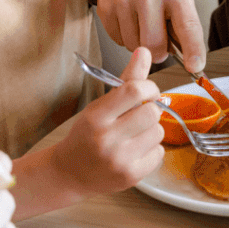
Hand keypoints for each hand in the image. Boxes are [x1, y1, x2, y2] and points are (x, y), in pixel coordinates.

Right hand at [50, 47, 164, 199]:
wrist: (69, 174)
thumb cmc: (87, 135)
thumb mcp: (100, 105)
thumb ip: (126, 80)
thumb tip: (144, 51)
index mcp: (96, 116)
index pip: (135, 90)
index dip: (149, 88)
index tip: (147, 92)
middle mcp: (106, 138)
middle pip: (152, 113)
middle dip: (151, 111)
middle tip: (141, 115)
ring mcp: (118, 160)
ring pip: (158, 132)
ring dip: (152, 131)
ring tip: (134, 136)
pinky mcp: (130, 176)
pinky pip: (159, 152)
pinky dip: (152, 150)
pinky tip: (135, 152)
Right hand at [93, 0, 205, 70]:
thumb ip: (186, 21)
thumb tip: (189, 55)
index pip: (187, 25)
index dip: (193, 49)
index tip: (195, 66)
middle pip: (154, 44)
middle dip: (160, 52)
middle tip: (163, 43)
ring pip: (134, 45)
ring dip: (143, 43)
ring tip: (146, 23)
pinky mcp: (106, 7)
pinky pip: (118, 40)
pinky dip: (127, 37)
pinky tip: (132, 20)